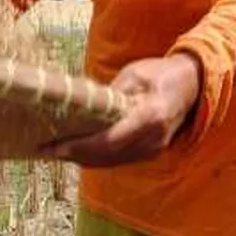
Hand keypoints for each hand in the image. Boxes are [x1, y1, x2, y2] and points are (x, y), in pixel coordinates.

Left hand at [42, 52, 201, 167]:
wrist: (191, 84)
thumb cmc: (160, 73)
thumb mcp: (134, 74)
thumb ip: (111, 94)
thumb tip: (84, 107)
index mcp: (150, 117)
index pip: (109, 141)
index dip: (81, 147)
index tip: (56, 147)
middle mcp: (152, 140)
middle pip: (106, 156)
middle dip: (74, 155)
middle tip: (44, 150)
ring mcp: (153, 150)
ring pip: (111, 162)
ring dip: (82, 159)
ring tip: (53, 151)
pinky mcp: (149, 152)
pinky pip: (118, 160)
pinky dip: (96, 158)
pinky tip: (76, 152)